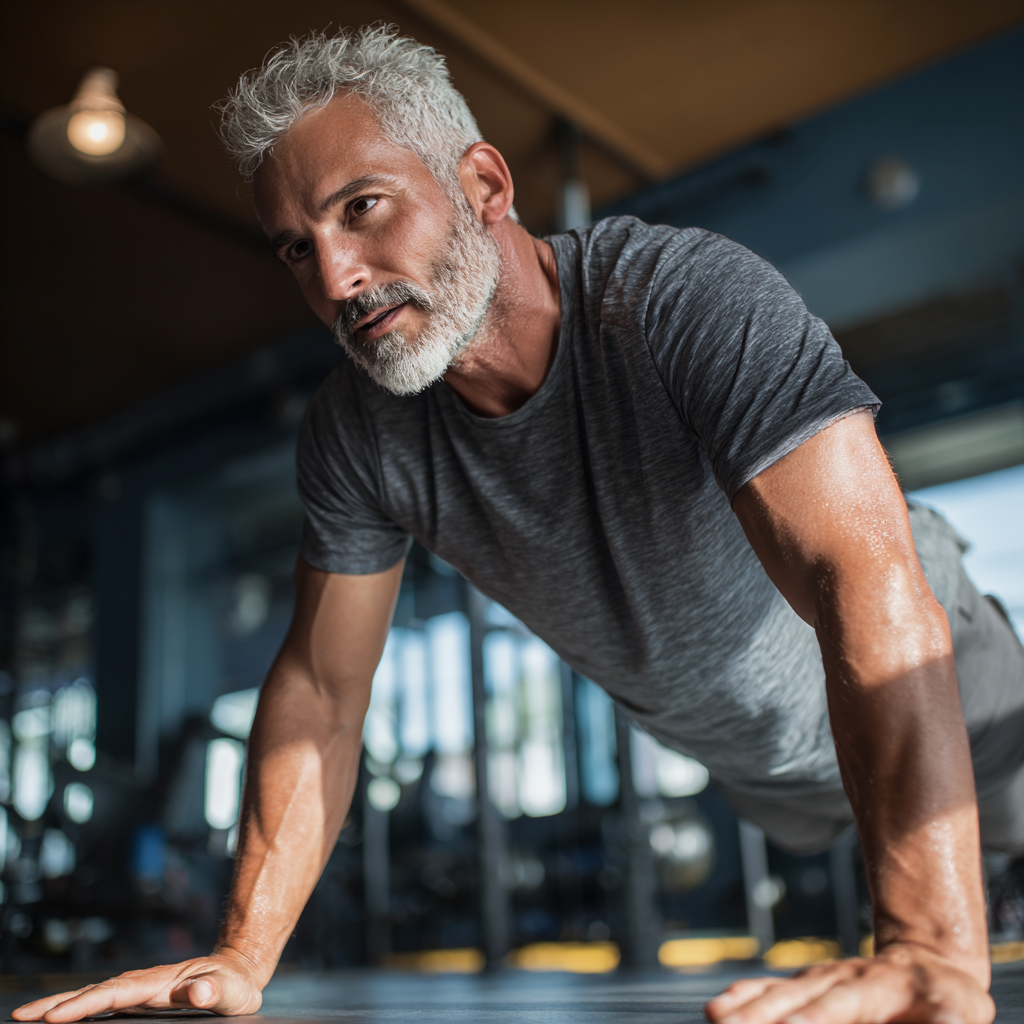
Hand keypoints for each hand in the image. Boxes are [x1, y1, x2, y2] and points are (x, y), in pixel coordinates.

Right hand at [12, 950, 262, 1021]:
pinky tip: (60, 1018)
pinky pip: (102, 1004)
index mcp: (160, 982)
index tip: (55, 1016)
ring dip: (60, 1004)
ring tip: (27, 1016)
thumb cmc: (234, 984)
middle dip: (58, 1003)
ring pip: (93, 996)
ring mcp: (138, 991)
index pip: (115, 993)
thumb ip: (215, 991)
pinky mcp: (138, 1000)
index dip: (85, 1004)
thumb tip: (198, 993)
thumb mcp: (232, 990)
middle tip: (21, 1015)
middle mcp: (144, 983)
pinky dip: (77, 1008)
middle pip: (94, 992)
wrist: (236, 971)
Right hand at [705, 944, 994, 1023]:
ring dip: (745, 1008)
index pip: (832, 1009)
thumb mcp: (959, 1014)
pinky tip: (720, 1006)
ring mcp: (820, 982)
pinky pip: (774, 991)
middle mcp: (837, 982)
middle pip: (793, 1001)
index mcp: (873, 990)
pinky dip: (747, 997)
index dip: (806, 1020)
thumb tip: (937, 1022)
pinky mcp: (810, 988)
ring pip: (778, 996)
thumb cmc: (950, 1000)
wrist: (930, 963)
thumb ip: (942, 1022)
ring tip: (713, 1017)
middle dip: (758, 1016)